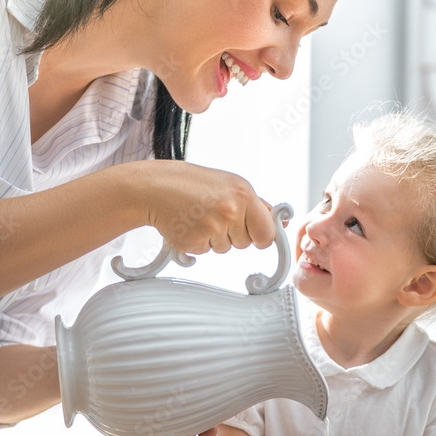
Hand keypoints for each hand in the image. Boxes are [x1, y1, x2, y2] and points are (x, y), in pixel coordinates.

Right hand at [139, 162, 274, 254]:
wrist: (155, 188)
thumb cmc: (192, 184)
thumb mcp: (230, 184)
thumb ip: (257, 204)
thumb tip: (280, 220)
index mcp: (244, 194)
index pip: (267, 232)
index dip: (260, 236)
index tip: (254, 234)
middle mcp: (230, 210)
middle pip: (246, 243)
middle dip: (234, 235)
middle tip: (215, 215)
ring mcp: (212, 227)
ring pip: (225, 249)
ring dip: (214, 239)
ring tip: (199, 217)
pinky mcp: (195, 241)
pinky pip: (206, 252)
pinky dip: (198, 242)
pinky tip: (189, 224)